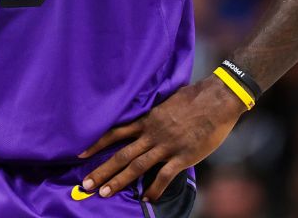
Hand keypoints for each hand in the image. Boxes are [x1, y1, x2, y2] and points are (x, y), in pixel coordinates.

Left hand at [77, 77, 245, 200]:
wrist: (217, 99)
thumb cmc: (194, 98)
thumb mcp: (166, 102)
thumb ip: (153, 115)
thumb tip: (145, 120)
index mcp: (147, 119)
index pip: (115, 132)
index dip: (96, 143)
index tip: (80, 154)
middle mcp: (152, 133)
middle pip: (122, 154)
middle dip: (102, 171)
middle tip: (86, 185)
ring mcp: (167, 145)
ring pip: (137, 166)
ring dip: (119, 181)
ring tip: (104, 193)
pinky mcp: (183, 156)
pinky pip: (164, 176)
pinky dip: (153, 188)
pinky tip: (145, 198)